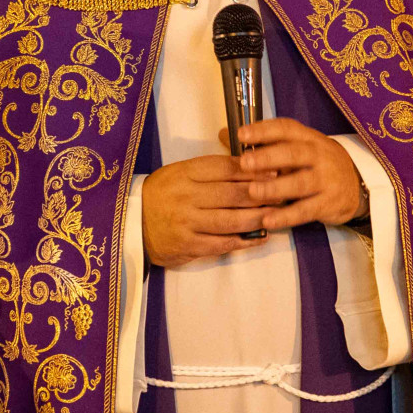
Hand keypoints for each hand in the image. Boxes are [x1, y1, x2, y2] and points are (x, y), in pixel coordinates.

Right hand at [141, 152, 266, 267]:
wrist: (131, 223)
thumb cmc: (163, 194)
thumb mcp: (181, 173)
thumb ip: (211, 171)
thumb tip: (250, 167)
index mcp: (184, 174)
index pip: (224, 168)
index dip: (252, 170)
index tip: (273, 170)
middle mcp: (186, 197)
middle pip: (232, 194)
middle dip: (261, 194)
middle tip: (282, 193)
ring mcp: (187, 223)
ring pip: (230, 221)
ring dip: (257, 219)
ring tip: (275, 215)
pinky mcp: (188, 245)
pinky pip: (221, 243)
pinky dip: (244, 241)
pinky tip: (259, 237)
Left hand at [231, 118, 365, 231]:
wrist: (356, 185)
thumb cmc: (315, 164)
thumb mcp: (295, 148)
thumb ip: (263, 144)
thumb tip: (223, 134)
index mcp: (308, 137)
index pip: (286, 128)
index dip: (264, 130)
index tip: (241, 134)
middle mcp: (319, 155)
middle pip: (294, 154)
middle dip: (268, 158)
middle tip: (244, 163)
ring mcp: (327, 179)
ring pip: (301, 183)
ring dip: (275, 187)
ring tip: (253, 192)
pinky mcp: (329, 203)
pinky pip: (306, 210)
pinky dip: (286, 216)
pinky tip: (267, 220)